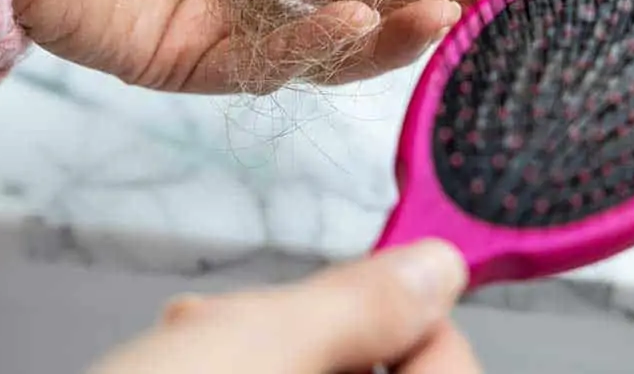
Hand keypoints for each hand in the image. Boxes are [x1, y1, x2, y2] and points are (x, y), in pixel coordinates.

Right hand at [88, 239, 478, 373]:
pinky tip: (180, 366)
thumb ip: (359, 306)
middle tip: (233, 318)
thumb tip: (435, 270)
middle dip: (306, 331)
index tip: (365, 284)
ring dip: (257, 351)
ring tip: (191, 340)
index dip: (412, 317)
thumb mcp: (255, 352)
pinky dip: (233, 373)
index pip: (452, 370)